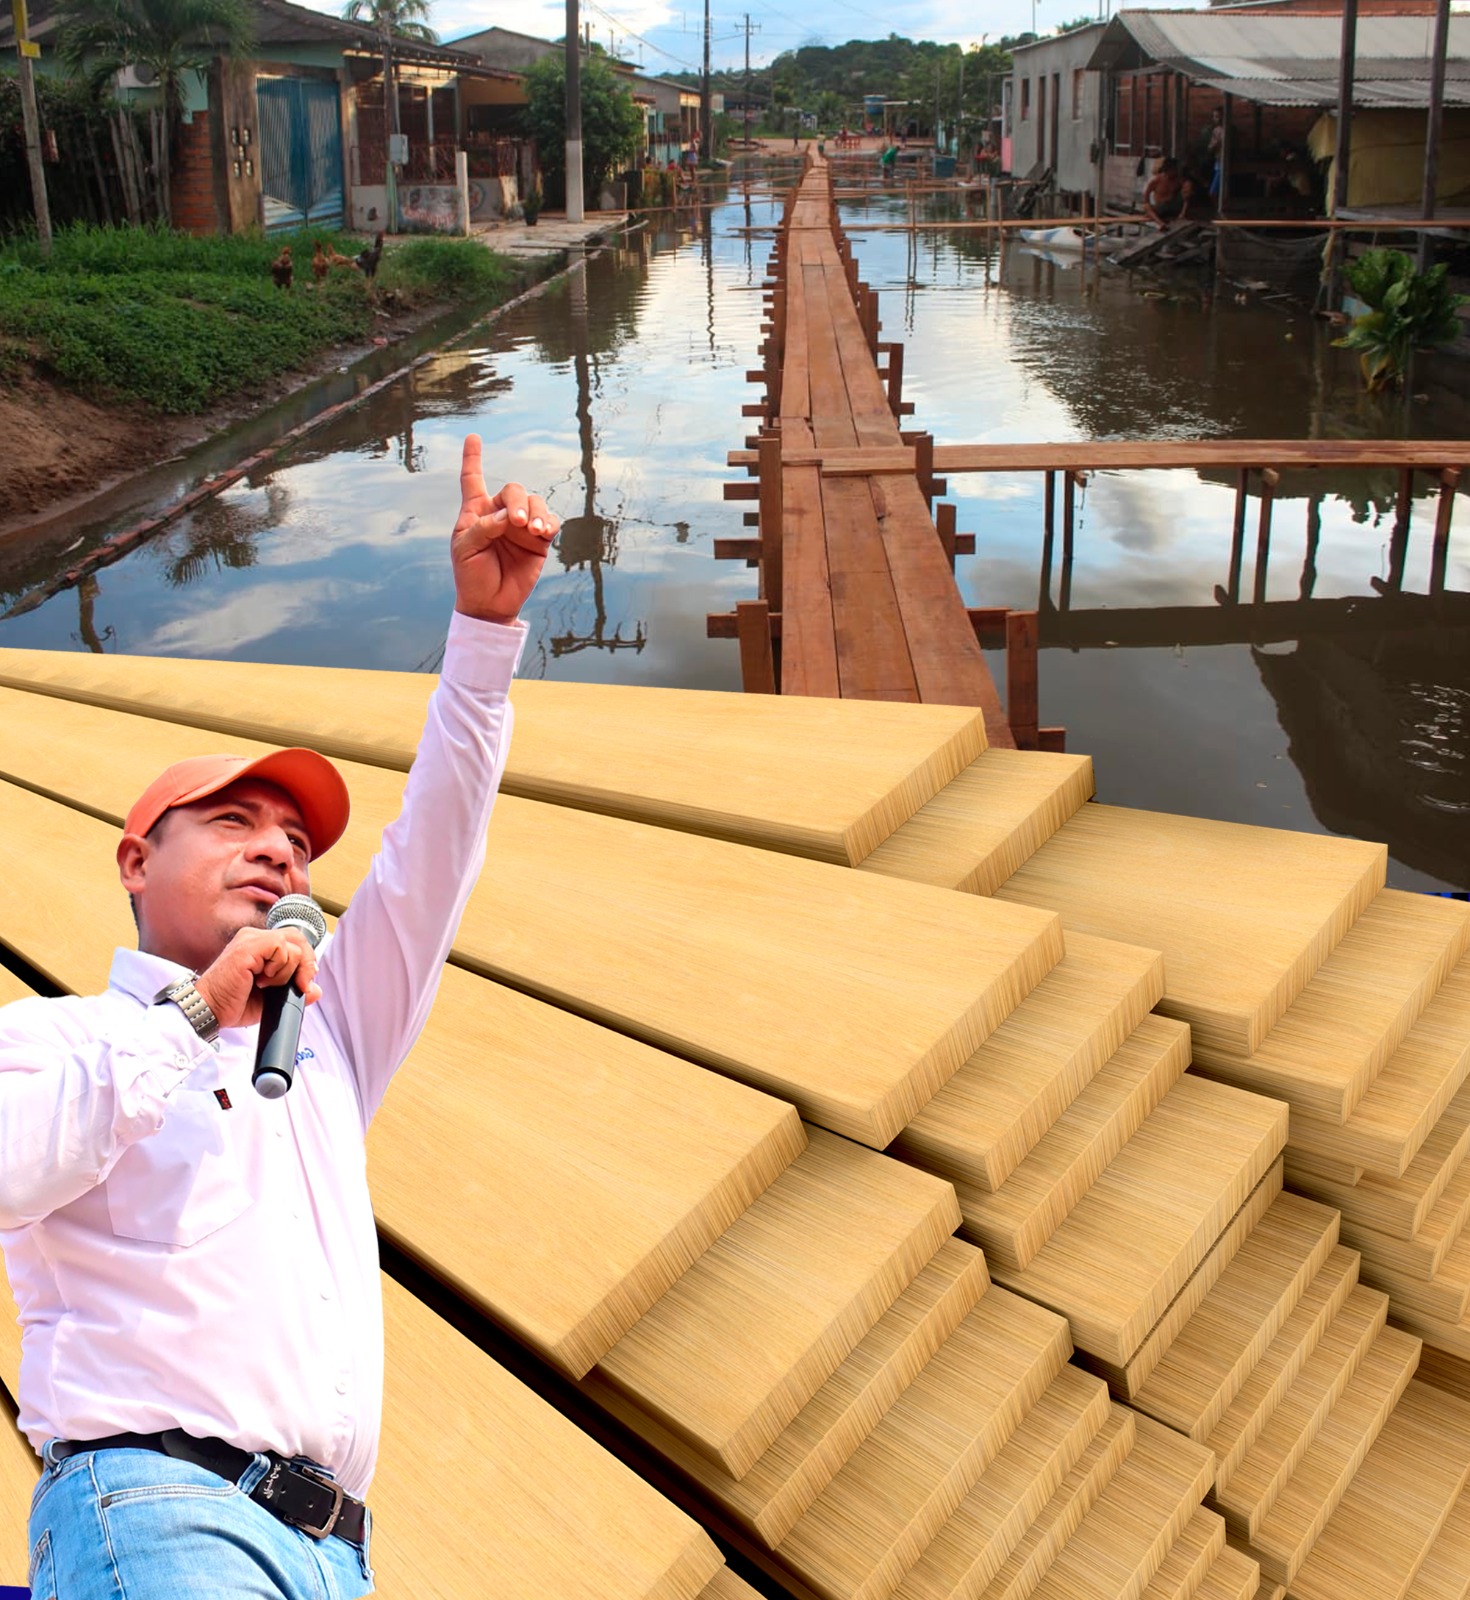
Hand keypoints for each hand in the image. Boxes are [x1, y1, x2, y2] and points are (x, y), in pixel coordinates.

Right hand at [193, 927, 321, 1030]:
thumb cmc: (233, 1004)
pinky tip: (262, 980)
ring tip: (266, 985)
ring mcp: (250, 939)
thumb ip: (294, 991)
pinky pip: (280, 947)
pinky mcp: (248, 946)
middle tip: (300, 985)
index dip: (306, 961)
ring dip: (287, 972)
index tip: (304, 983)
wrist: (209, 1011)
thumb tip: (316, 990)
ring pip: (292, 945)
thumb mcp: (272, 999)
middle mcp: (254, 937)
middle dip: (307, 964)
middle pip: (298, 938)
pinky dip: (279, 967)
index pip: (295, 941)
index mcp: (260, 946)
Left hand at [451, 435, 559, 624]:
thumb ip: (483, 528)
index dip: (473, 458)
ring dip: (535, 513)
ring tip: (533, 531)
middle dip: (518, 502)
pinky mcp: (539, 541)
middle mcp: (500, 515)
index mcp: (476, 513)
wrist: (490, 604)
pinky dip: (548, 523)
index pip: (473, 480)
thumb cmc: (470, 575)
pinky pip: (549, 522)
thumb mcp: (465, 550)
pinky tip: (543, 532)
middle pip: (513, 490)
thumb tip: (508, 515)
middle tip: (517, 522)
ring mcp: (521, 527)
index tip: (473, 437)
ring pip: (534, 503)